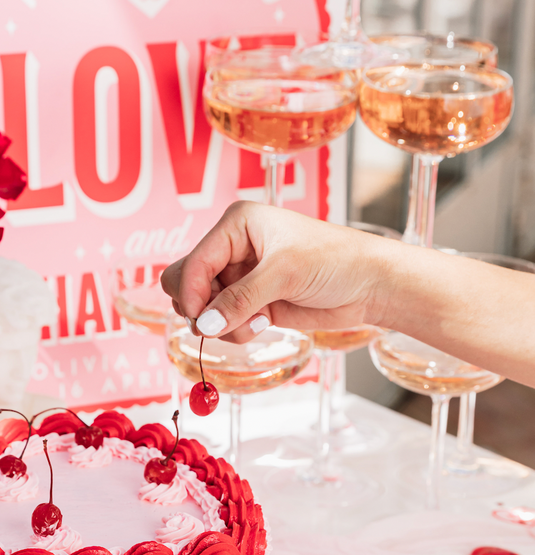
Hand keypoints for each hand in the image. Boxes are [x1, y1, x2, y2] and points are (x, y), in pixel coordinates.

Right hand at [161, 202, 393, 341]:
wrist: (369, 285)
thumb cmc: (335, 260)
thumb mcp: (284, 273)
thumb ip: (239, 299)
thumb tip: (203, 325)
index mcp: (236, 224)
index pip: (193, 262)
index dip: (191, 293)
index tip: (200, 320)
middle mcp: (232, 248)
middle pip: (186, 283)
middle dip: (201, 308)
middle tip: (221, 322)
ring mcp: (240, 277)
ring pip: (203, 309)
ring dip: (223, 323)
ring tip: (258, 319)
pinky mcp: (250, 302)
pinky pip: (223, 324)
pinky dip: (237, 330)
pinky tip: (265, 321)